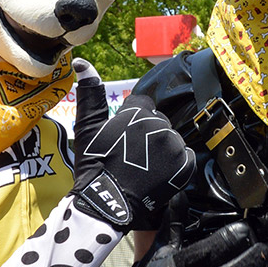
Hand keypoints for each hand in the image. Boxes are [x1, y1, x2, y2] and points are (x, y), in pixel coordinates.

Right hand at [70, 59, 194, 229]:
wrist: (107, 204)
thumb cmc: (94, 166)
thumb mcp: (87, 128)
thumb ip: (89, 93)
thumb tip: (82, 62)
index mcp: (138, 113)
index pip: (142, 106)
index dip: (131, 122)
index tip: (122, 139)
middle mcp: (160, 125)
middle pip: (157, 122)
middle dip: (146, 135)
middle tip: (130, 156)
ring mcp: (174, 146)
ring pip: (170, 139)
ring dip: (160, 149)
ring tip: (143, 167)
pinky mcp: (185, 166)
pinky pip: (184, 157)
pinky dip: (175, 164)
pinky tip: (157, 174)